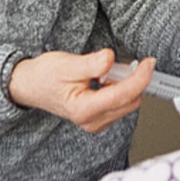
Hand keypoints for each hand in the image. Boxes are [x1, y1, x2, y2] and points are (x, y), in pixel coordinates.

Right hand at [7, 48, 154, 133]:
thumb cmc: (44, 76)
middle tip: (127, 62)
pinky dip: (120, 89)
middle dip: (135, 80)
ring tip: (107, 71)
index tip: (149, 63)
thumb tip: (111, 58)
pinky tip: (107, 79)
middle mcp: (92, 121)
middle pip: (130, 101)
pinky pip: (120, 105)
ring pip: (127, 104)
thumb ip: (92, 63)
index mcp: (84, 109)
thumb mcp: (67, 64)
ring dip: (127, 85)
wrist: (30, 85)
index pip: (123, 94)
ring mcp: (95, 122)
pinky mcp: (98, 118)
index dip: (140, 77)